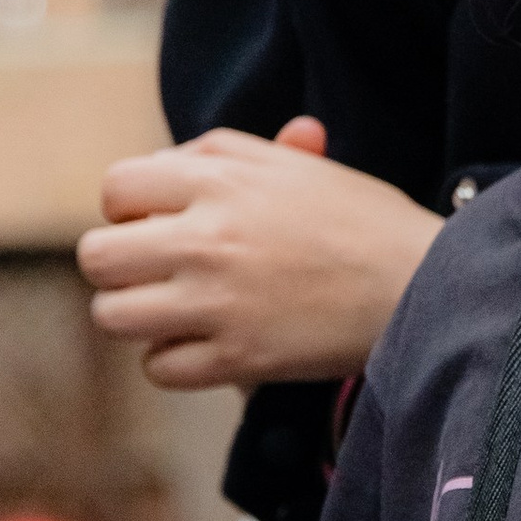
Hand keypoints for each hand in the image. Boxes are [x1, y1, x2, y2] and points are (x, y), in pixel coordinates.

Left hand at [80, 118, 442, 390]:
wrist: (423, 284)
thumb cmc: (364, 221)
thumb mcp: (300, 167)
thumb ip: (230, 152)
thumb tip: (174, 160)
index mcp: (219, 181)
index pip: (116, 189)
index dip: (129, 209)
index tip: (159, 224)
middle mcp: (207, 238)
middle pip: (97, 256)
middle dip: (119, 266)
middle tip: (156, 273)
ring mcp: (218, 302)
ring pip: (114, 316)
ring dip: (138, 317)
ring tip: (175, 313)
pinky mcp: (237, 358)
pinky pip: (158, 368)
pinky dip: (175, 362)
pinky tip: (208, 346)